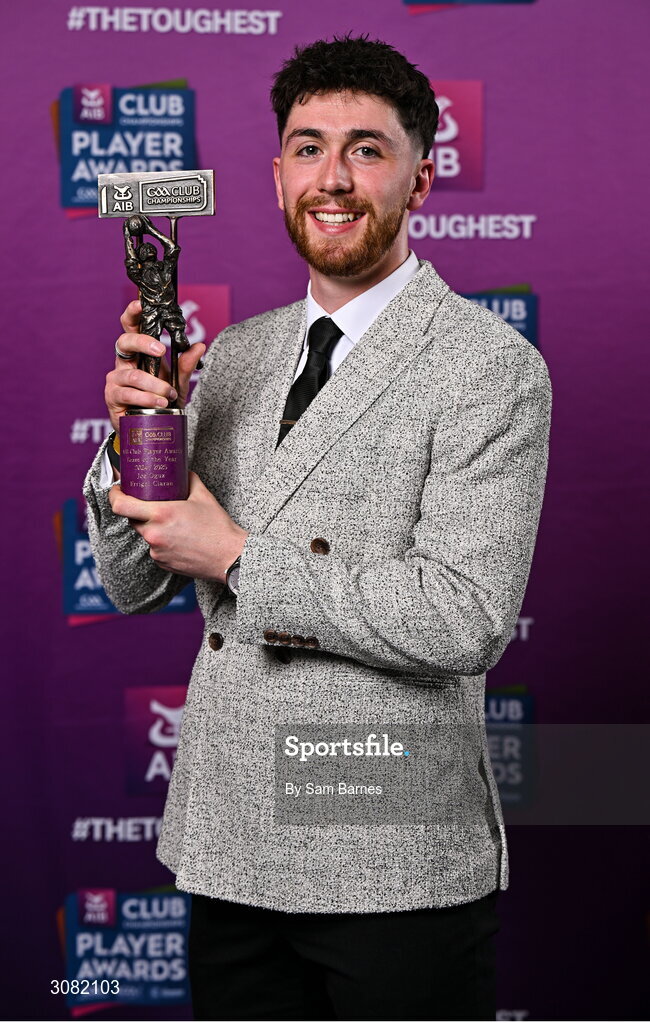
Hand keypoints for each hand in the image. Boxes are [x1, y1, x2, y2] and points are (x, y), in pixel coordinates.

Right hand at [106, 300, 205, 432]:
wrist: (151, 428)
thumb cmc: (161, 400)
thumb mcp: (178, 382)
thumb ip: (186, 365)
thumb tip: (200, 346)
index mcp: (138, 352)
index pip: (131, 327)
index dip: (133, 313)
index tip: (141, 304)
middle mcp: (124, 362)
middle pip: (124, 342)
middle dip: (142, 342)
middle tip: (160, 350)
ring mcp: (115, 379)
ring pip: (132, 374)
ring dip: (154, 385)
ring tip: (170, 395)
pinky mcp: (112, 397)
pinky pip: (128, 393)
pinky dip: (147, 398)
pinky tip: (160, 404)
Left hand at [108, 471, 248, 581]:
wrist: (229, 556)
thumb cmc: (217, 528)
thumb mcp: (203, 496)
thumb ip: (188, 480)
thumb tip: (180, 471)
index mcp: (161, 514)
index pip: (121, 506)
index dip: (114, 495)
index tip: (117, 489)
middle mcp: (154, 534)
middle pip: (132, 519)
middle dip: (137, 510)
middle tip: (149, 504)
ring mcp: (156, 550)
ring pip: (144, 534)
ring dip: (152, 527)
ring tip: (173, 524)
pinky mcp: (162, 562)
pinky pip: (154, 548)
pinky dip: (161, 541)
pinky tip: (178, 539)